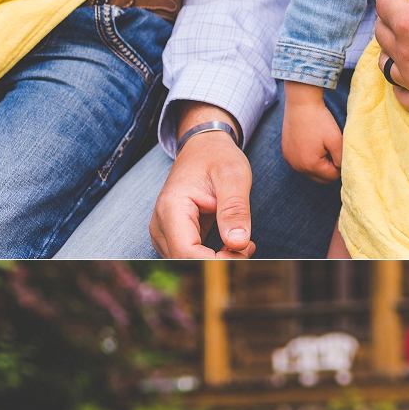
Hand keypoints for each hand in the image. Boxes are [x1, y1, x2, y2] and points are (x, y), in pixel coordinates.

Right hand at [150, 109, 254, 255]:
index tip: (243, 250)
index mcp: (171, 208)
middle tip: (248, 245)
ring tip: (241, 240)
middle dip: (219, 261)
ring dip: (217, 260)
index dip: (216, 261)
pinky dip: (213, 256)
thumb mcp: (234, 176)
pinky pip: (190, 257)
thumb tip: (238, 243)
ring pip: (187, 263)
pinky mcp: (172, 236)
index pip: (187, 253)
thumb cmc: (217, 157)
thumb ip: (235, 209)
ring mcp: (163, 232)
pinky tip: (231, 243)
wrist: (203, 147)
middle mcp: (160, 223)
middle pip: (186, 262)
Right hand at [280, 81, 343, 181]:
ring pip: (311, 172)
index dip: (339, 165)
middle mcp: (297, 167)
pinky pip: (301, 164)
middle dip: (329, 168)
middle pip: (321, 179)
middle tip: (331, 149)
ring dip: (319, 164)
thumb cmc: (319, 120)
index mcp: (310, 165)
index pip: (332, 177)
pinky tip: (311, 144)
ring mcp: (290, 161)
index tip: (337, 150)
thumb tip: (341, 170)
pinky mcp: (286, 154)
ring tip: (321, 145)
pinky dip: (308, 159)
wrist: (301, 102)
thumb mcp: (336, 140)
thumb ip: (341, 160)